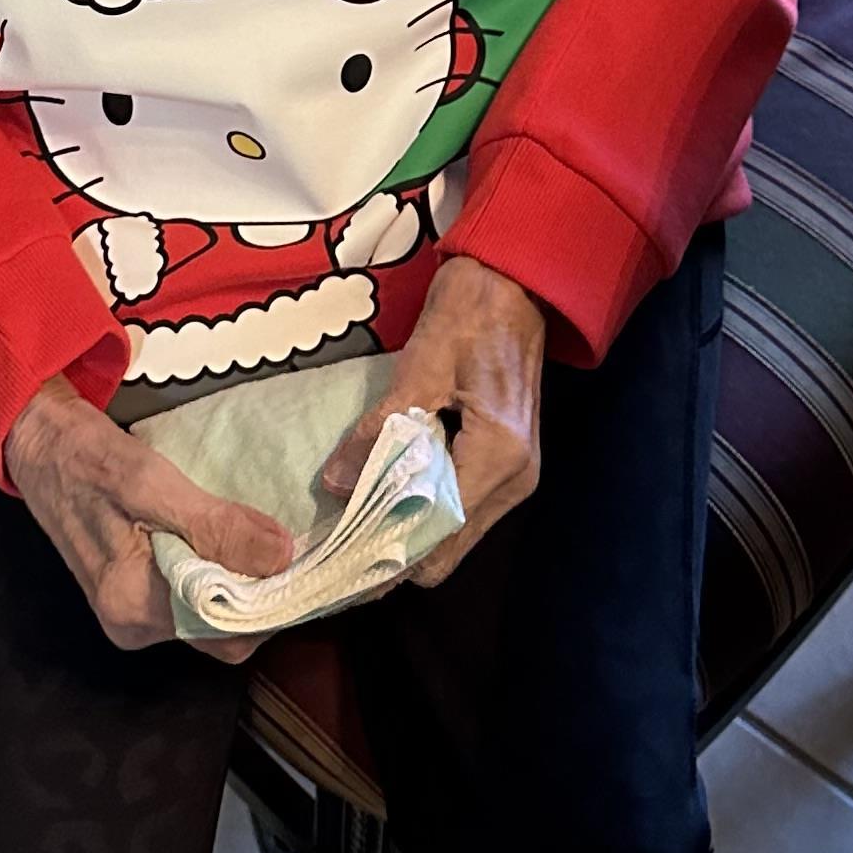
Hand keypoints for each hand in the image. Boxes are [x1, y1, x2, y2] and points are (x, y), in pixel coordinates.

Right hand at [4, 377, 293, 658]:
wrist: (44, 447)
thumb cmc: (89, 460)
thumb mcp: (153, 483)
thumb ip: (215, 525)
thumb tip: (282, 557)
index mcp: (133, 608)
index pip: (226, 634)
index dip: (270, 602)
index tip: (299, 561)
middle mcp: (132, 625)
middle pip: (219, 630)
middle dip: (258, 592)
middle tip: (286, 543)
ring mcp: (131, 614)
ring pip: (208, 613)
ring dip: (239, 580)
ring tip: (261, 537)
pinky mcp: (134, 595)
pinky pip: (191, 597)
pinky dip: (216, 572)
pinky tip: (228, 539)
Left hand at [319, 254, 544, 586]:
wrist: (513, 282)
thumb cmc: (470, 314)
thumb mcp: (418, 369)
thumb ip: (379, 431)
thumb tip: (335, 484)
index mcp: (499, 457)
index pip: (439, 537)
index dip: (390, 558)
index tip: (342, 570)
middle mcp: (516, 480)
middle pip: (449, 548)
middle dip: (396, 554)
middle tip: (340, 550)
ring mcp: (517, 475)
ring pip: (456, 533)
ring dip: (409, 533)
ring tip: (355, 528)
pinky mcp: (508, 464)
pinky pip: (462, 508)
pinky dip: (425, 511)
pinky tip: (387, 499)